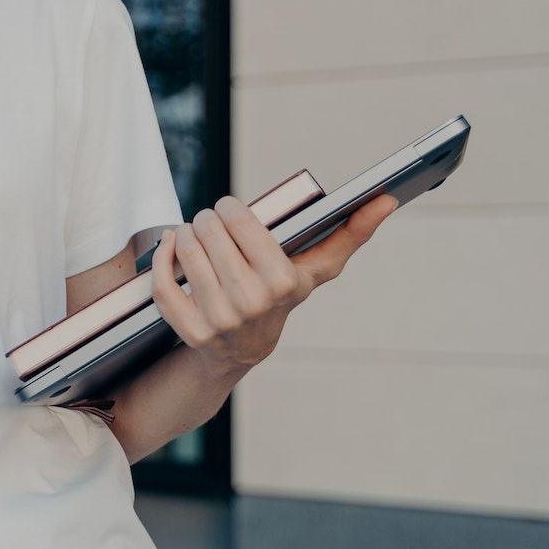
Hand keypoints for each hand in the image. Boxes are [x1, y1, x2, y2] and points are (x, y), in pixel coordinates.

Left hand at [149, 193, 398, 373]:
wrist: (242, 349)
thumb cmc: (280, 293)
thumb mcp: (315, 268)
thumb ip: (351, 233)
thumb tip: (387, 199)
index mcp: (282, 281)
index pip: (238, 218)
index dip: (229, 208)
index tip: (230, 210)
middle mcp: (250, 302)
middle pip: (207, 229)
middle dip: (206, 220)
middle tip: (210, 225)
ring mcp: (218, 319)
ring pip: (185, 248)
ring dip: (184, 234)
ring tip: (194, 236)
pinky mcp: (188, 330)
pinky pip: (161, 279)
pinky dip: (161, 255)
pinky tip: (170, 246)